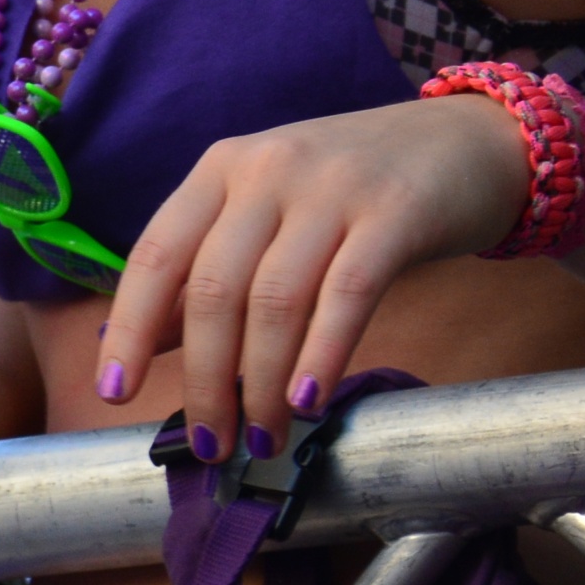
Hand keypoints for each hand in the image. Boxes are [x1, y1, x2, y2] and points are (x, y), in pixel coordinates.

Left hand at [94, 93, 527, 461]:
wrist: (470, 141)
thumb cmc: (354, 190)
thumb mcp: (268, 213)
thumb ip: (210, 270)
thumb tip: (146, 340)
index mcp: (219, 170)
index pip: (156, 254)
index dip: (130, 327)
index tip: (114, 392)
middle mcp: (265, 172)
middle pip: (213, 289)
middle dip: (204, 377)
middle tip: (210, 443)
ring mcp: (330, 188)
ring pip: (275, 299)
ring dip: (262, 382)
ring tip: (262, 437)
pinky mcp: (396, 212)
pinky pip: (348, 292)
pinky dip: (321, 352)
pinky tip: (308, 400)